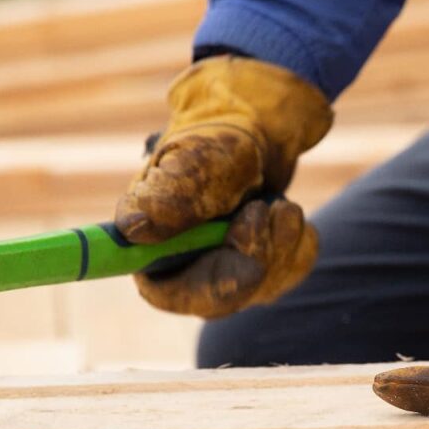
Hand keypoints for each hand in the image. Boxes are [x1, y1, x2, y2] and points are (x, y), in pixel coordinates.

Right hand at [117, 55, 331, 315]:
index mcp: (150, 244)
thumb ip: (168, 195)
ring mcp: (222, 275)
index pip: (168, 294)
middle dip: (255, 254)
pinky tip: (287, 215)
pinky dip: (296, 245)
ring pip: (260, 288)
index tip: (247, 263)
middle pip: (221, 297)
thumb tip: (132, 226)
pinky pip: (287, 276)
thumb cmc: (219, 141)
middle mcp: (182, 267)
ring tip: (282, 204)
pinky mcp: (258, 274)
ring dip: (280, 244)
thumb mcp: (195, 160)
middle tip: (267, 210)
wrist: (260, 131)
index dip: (208, 286)